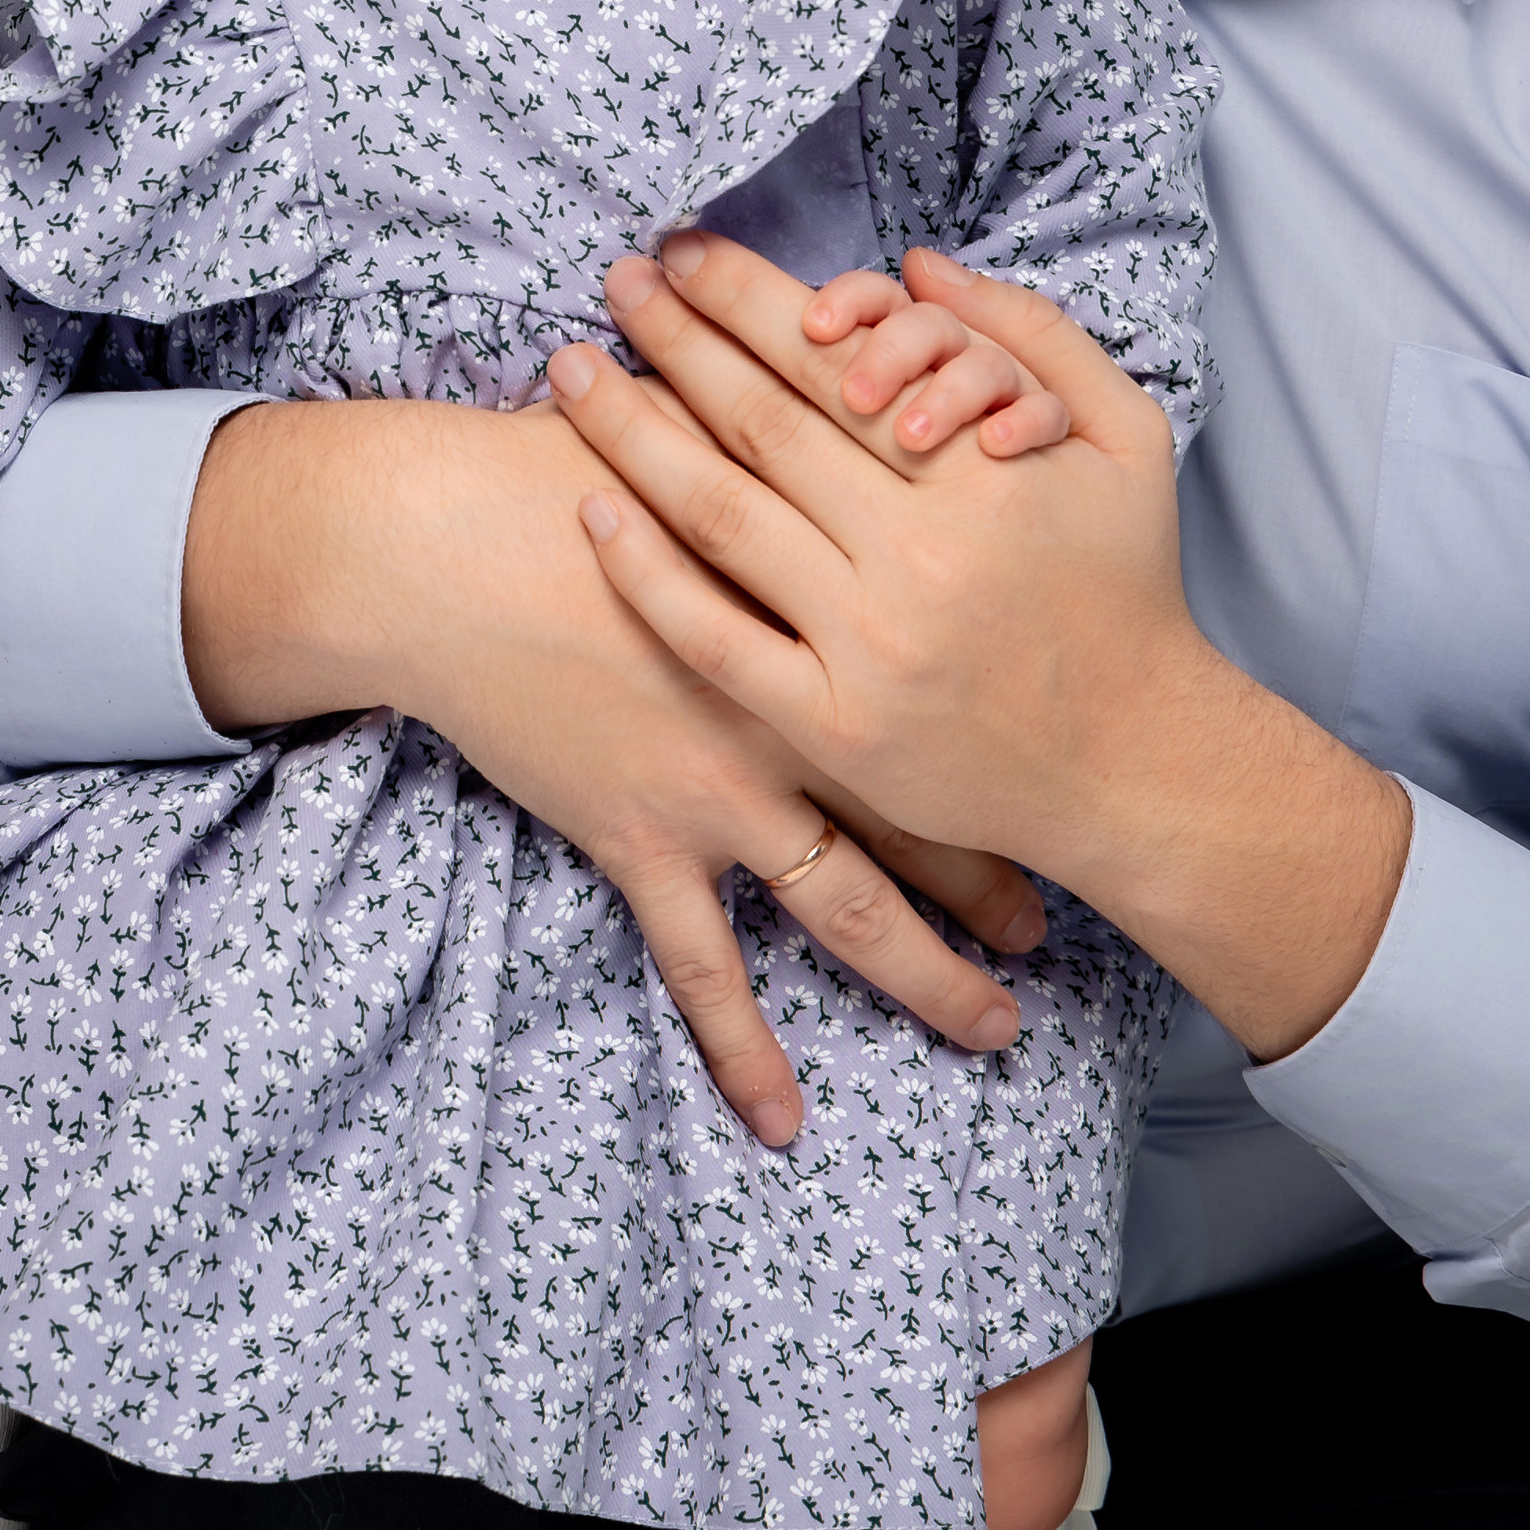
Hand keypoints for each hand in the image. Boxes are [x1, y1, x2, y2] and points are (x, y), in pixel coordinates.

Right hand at [180, 390, 1049, 1145]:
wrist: (452, 544)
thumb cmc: (571, 470)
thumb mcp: (709, 438)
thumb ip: (794, 444)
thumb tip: (863, 410)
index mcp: (821, 606)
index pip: (950, 685)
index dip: (1017, 735)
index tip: (1077, 773)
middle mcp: (793, 712)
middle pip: (927, 809)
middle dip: (1001, 873)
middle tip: (1065, 925)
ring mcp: (720, 789)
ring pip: (847, 907)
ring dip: (925, 972)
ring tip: (992, 1026)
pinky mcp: (640, 840)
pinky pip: (703, 970)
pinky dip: (743, 1050)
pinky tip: (781, 1119)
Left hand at [556, 235, 1412, 1061]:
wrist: (1136, 765)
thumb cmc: (1126, 590)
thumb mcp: (1127, 438)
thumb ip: (1034, 334)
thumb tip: (918, 264)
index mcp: (983, 474)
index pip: (836, 358)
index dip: (749, 295)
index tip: (684, 250)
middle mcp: (917, 556)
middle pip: (762, 420)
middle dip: (676, 338)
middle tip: (614, 283)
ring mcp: (867, 648)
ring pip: (721, 516)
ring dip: (632, 434)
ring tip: (570, 373)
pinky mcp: (832, 729)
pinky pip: (713, 639)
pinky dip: (645, 573)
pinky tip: (594, 510)